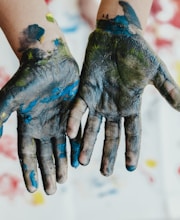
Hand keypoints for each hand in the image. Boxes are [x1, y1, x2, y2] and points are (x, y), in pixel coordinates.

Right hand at [0, 40, 79, 194]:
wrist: (50, 60)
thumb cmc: (30, 76)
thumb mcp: (12, 96)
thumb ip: (1, 114)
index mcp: (28, 124)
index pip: (28, 153)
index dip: (30, 171)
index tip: (33, 188)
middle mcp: (44, 126)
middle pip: (45, 155)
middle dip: (48, 172)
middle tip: (53, 190)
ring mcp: (59, 121)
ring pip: (60, 148)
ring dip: (62, 164)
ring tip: (64, 179)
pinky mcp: (73, 114)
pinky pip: (76, 135)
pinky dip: (77, 148)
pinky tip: (78, 160)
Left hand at [67, 6, 179, 175]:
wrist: (117, 36)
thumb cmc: (138, 52)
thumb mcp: (155, 72)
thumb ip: (167, 89)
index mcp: (130, 105)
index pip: (132, 132)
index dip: (131, 149)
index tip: (129, 167)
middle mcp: (113, 107)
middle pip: (111, 135)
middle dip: (107, 153)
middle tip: (104, 173)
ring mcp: (98, 101)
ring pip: (91, 127)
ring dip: (87, 144)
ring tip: (82, 162)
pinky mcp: (85, 91)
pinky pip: (78, 109)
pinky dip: (74, 121)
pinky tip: (70, 134)